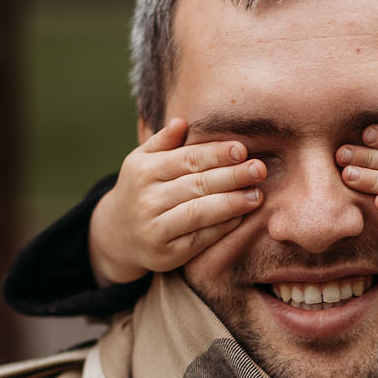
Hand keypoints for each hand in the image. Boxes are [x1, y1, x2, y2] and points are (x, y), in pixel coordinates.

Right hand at [88, 119, 264, 285]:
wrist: (117, 234)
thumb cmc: (140, 189)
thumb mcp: (141, 161)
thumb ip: (162, 142)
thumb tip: (182, 122)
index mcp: (143, 171)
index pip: (186, 159)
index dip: (216, 154)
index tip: (242, 150)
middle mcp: (147, 200)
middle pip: (196, 185)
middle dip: (231, 177)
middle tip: (259, 169)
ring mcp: (155, 229)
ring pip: (199, 213)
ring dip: (231, 203)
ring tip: (257, 195)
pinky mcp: (167, 254)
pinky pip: (199, 239)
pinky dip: (222, 227)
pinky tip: (241, 216)